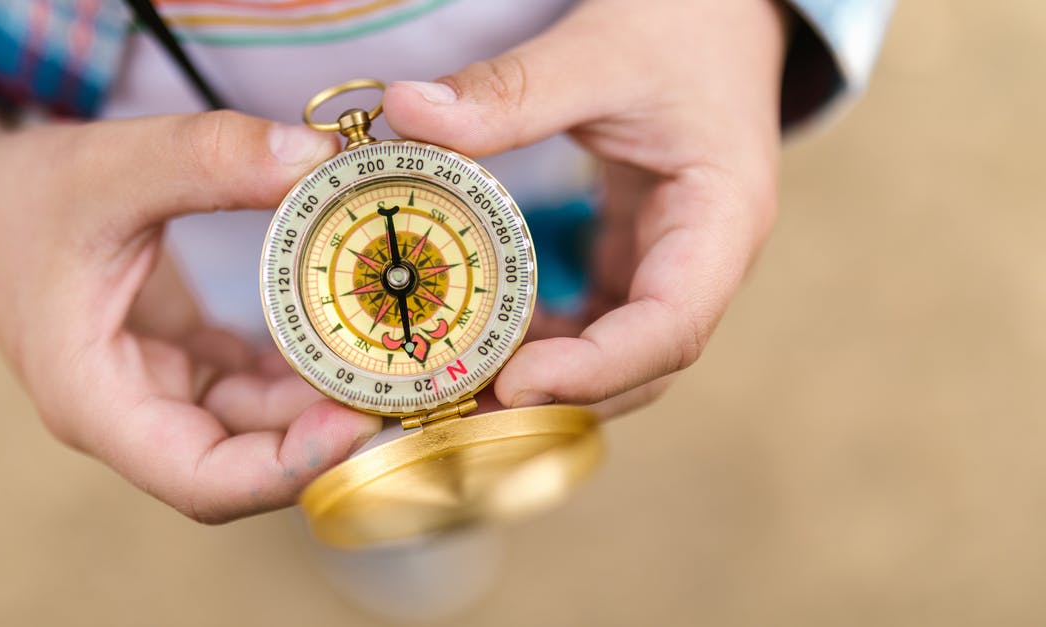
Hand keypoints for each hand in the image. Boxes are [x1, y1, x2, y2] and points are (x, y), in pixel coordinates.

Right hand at [0, 78, 379, 521]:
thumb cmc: (22, 196)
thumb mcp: (111, 166)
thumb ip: (208, 158)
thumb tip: (315, 159)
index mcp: (97, 401)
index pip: (203, 479)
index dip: (287, 467)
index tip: (358, 419)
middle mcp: (133, 415)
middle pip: (245, 466)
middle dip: (326, 437)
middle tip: (406, 387)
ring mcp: (159, 395)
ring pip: (258, 430)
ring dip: (323, 402)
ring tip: (395, 359)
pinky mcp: (181, 369)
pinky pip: (254, 390)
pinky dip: (302, 371)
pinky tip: (350, 334)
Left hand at [384, 0, 786, 414]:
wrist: (716, 16)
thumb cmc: (682, 26)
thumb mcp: (599, 51)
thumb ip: (511, 89)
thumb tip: (408, 112)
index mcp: (720, 222)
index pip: (671, 329)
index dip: (595, 370)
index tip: (512, 383)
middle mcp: (701, 264)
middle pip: (639, 368)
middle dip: (555, 400)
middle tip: (459, 412)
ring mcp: (667, 269)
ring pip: (613, 359)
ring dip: (540, 387)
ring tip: (453, 395)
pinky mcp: (633, 261)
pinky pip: (590, 324)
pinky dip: (538, 346)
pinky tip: (479, 346)